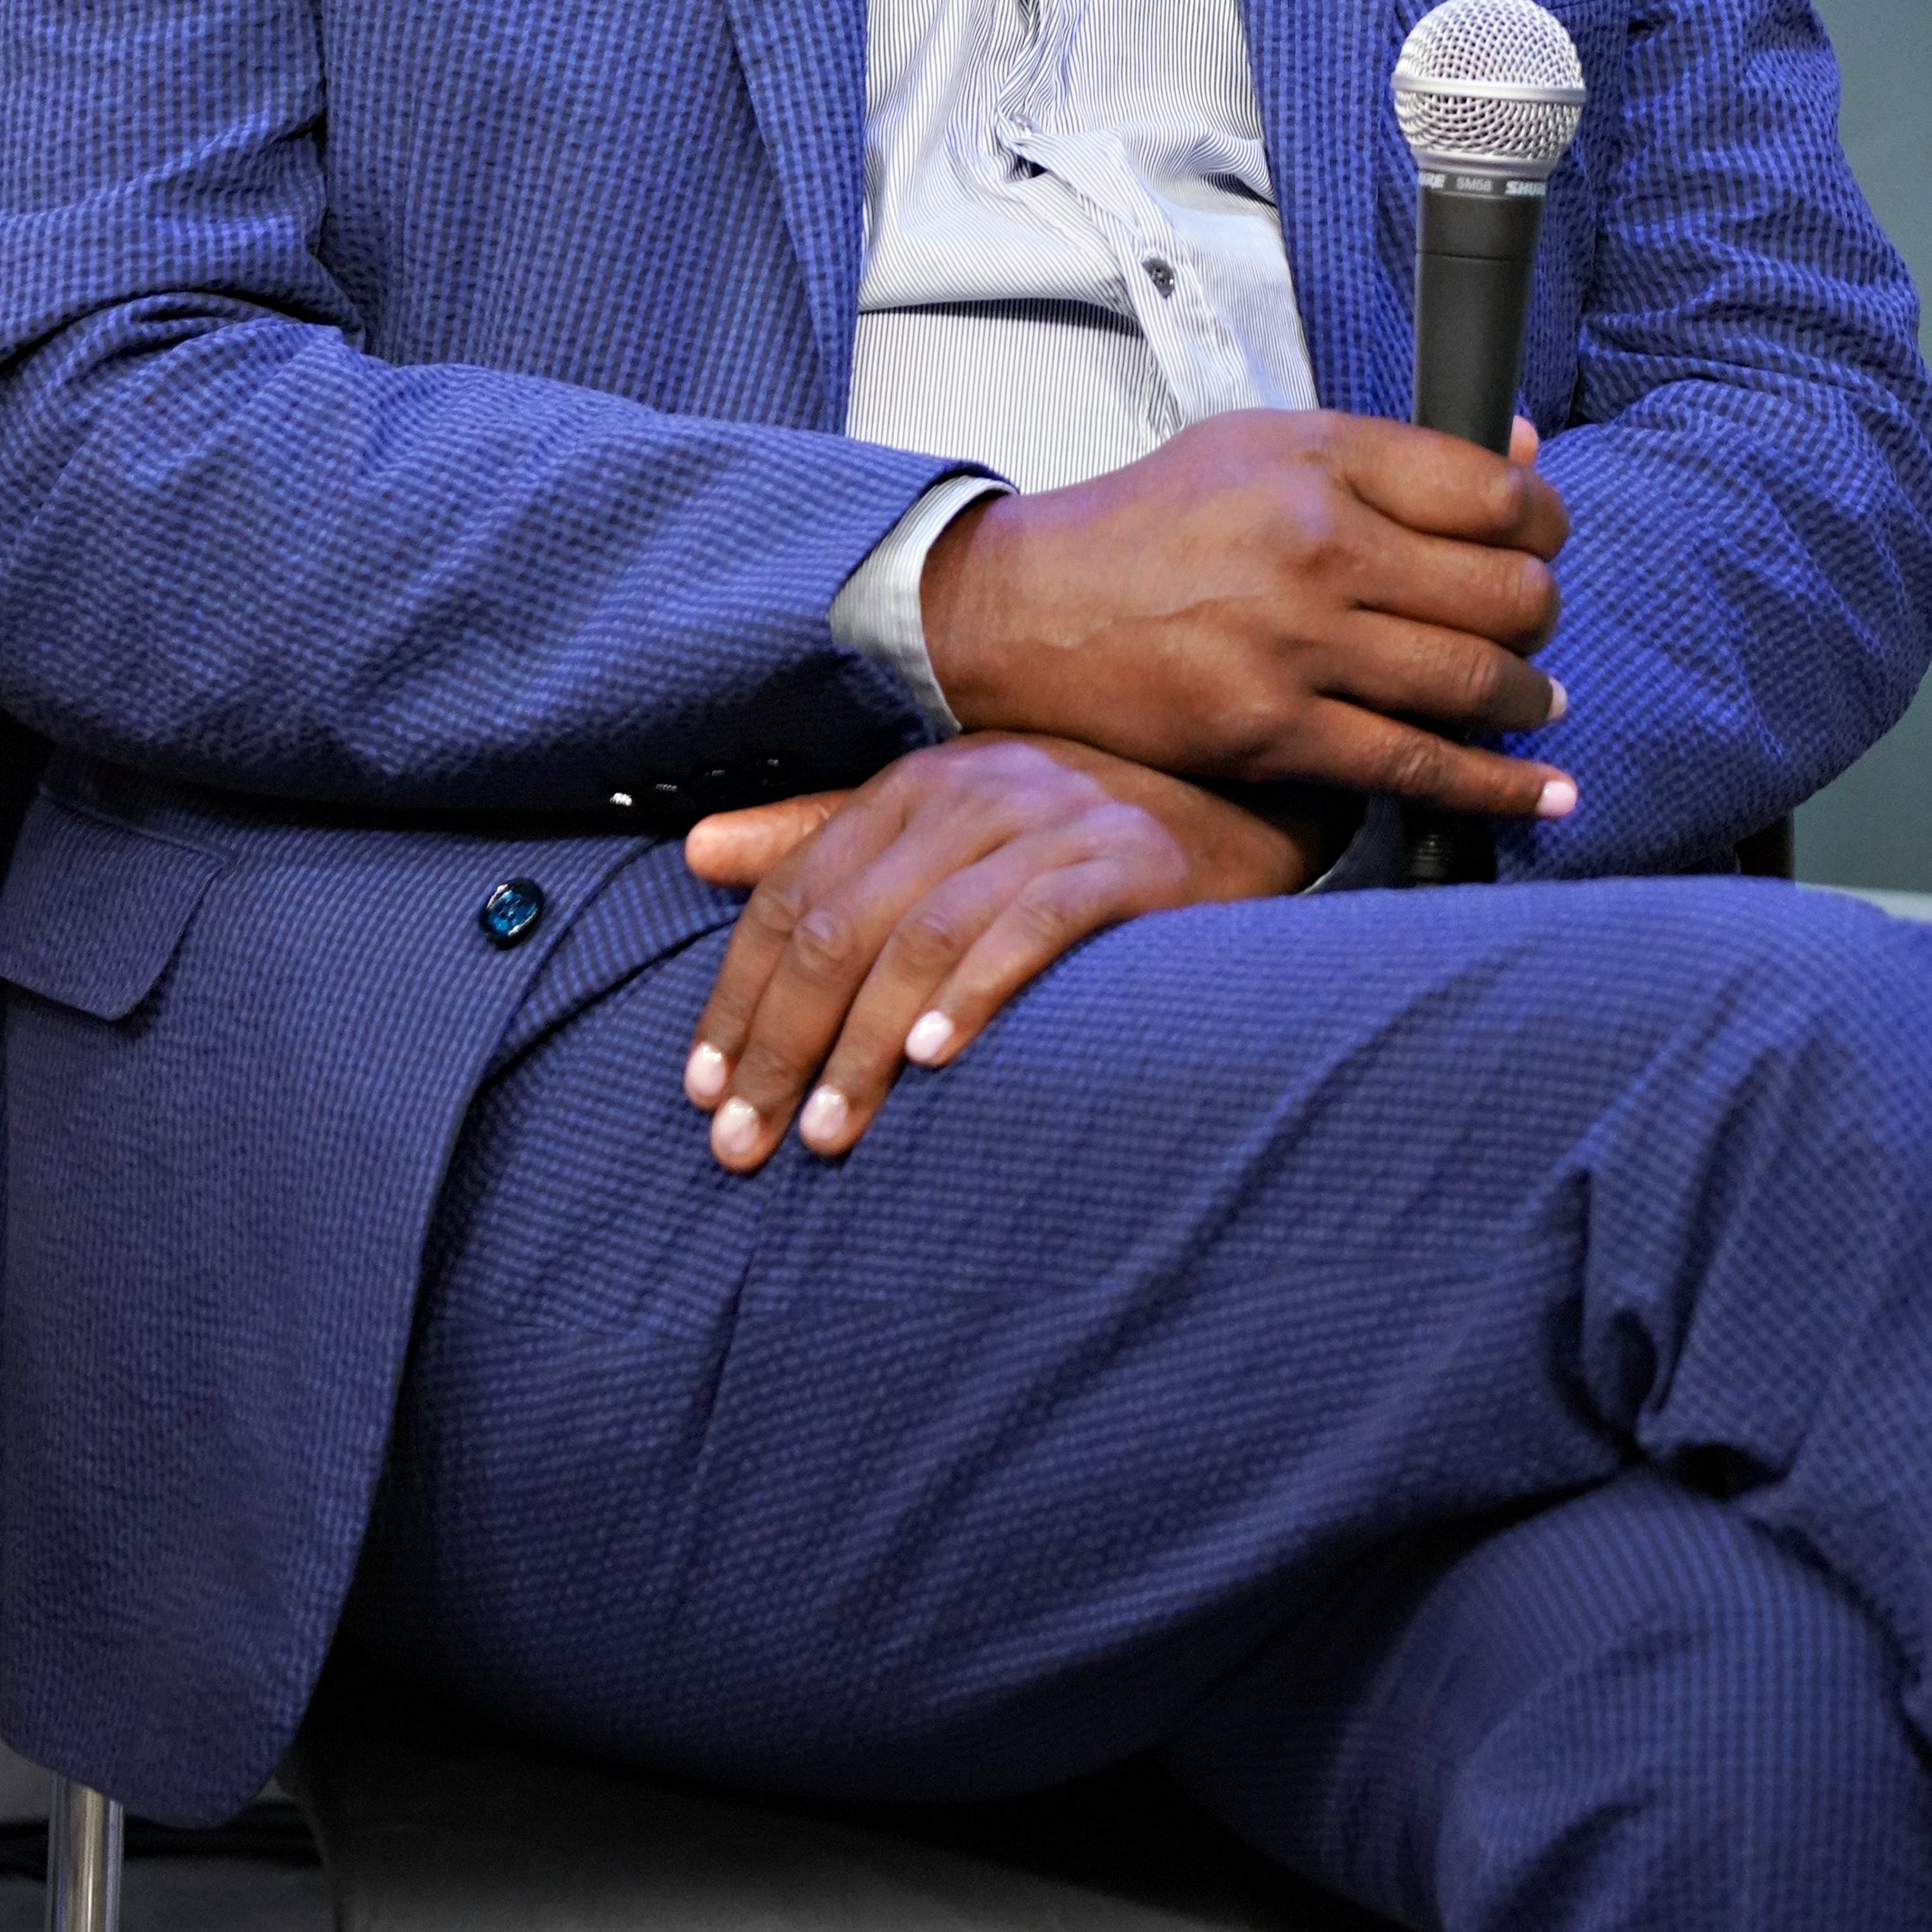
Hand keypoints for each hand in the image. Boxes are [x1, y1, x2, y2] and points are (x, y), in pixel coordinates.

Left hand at [678, 735, 1316, 1166]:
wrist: (1235, 809)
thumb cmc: (1067, 841)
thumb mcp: (942, 829)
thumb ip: (822, 840)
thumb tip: (696, 850)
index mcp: (913, 788)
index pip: (790, 894)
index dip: (736, 997)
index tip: (705, 1091)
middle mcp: (973, 790)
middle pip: (839, 923)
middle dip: (781, 1042)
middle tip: (746, 1143)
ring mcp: (1054, 821)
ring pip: (922, 934)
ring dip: (863, 1044)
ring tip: (828, 1133)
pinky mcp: (1129, 861)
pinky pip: (1036, 925)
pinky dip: (977, 991)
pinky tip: (938, 1060)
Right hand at [918, 406, 1575, 826]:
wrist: (1034, 608)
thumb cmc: (1155, 523)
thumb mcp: (1270, 445)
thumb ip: (1395, 454)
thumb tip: (1523, 452)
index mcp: (1323, 461)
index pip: (1494, 494)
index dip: (1544, 525)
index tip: (1543, 541)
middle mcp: (1319, 546)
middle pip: (1504, 591)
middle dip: (1540, 614)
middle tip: (1532, 624)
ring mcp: (1298, 645)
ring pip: (1475, 680)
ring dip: (1528, 696)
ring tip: (1534, 697)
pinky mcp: (1275, 732)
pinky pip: (1417, 765)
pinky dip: (1497, 784)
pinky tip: (1545, 791)